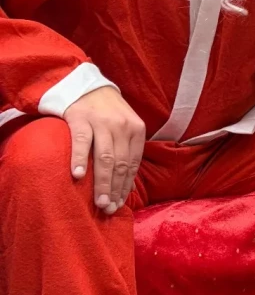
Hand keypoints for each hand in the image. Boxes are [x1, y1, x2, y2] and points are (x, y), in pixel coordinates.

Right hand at [64, 85, 145, 213]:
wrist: (86, 85)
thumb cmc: (107, 112)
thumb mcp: (126, 126)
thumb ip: (128, 149)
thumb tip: (127, 184)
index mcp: (136, 129)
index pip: (132, 164)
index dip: (126, 186)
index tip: (120, 203)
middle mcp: (122, 126)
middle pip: (120, 164)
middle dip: (115, 189)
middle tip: (109, 208)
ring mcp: (101, 122)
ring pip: (105, 158)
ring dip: (102, 182)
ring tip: (99, 201)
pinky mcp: (81, 119)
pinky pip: (81, 142)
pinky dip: (80, 159)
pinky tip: (78, 176)